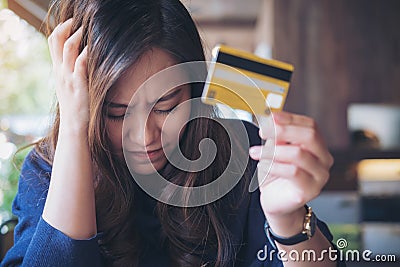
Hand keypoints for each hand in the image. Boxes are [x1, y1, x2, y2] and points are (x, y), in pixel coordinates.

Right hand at [48, 18, 88, 131]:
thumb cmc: (75, 106)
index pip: (52, 43)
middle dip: (64, 27)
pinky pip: (80, 64)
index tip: (69, 22)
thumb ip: (72, 73)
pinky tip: (91, 48)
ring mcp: (69, 77)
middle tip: (75, 21)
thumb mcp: (69, 86)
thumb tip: (80, 60)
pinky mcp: (79, 84)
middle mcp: (61, 71)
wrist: (74, 125)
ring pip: (68, 49)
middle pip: (56, 42)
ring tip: (84, 29)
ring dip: (76, 37)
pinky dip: (85, 54)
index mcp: (58, 70)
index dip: (59, 29)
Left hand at [249, 111, 333, 234]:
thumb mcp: (275, 149)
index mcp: (318, 146)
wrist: (275, 201)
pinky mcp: (311, 190)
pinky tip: (262, 166)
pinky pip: (293, 172)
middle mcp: (324, 159)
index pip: (311, 125)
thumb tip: (271, 120)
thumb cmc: (275, 174)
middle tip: (262, 132)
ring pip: (298, 154)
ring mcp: (320, 176)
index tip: (271, 117)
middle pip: (310, 136)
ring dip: (272, 151)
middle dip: (283, 131)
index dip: (290, 119)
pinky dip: (274, 166)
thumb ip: (277, 136)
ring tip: (255, 152)